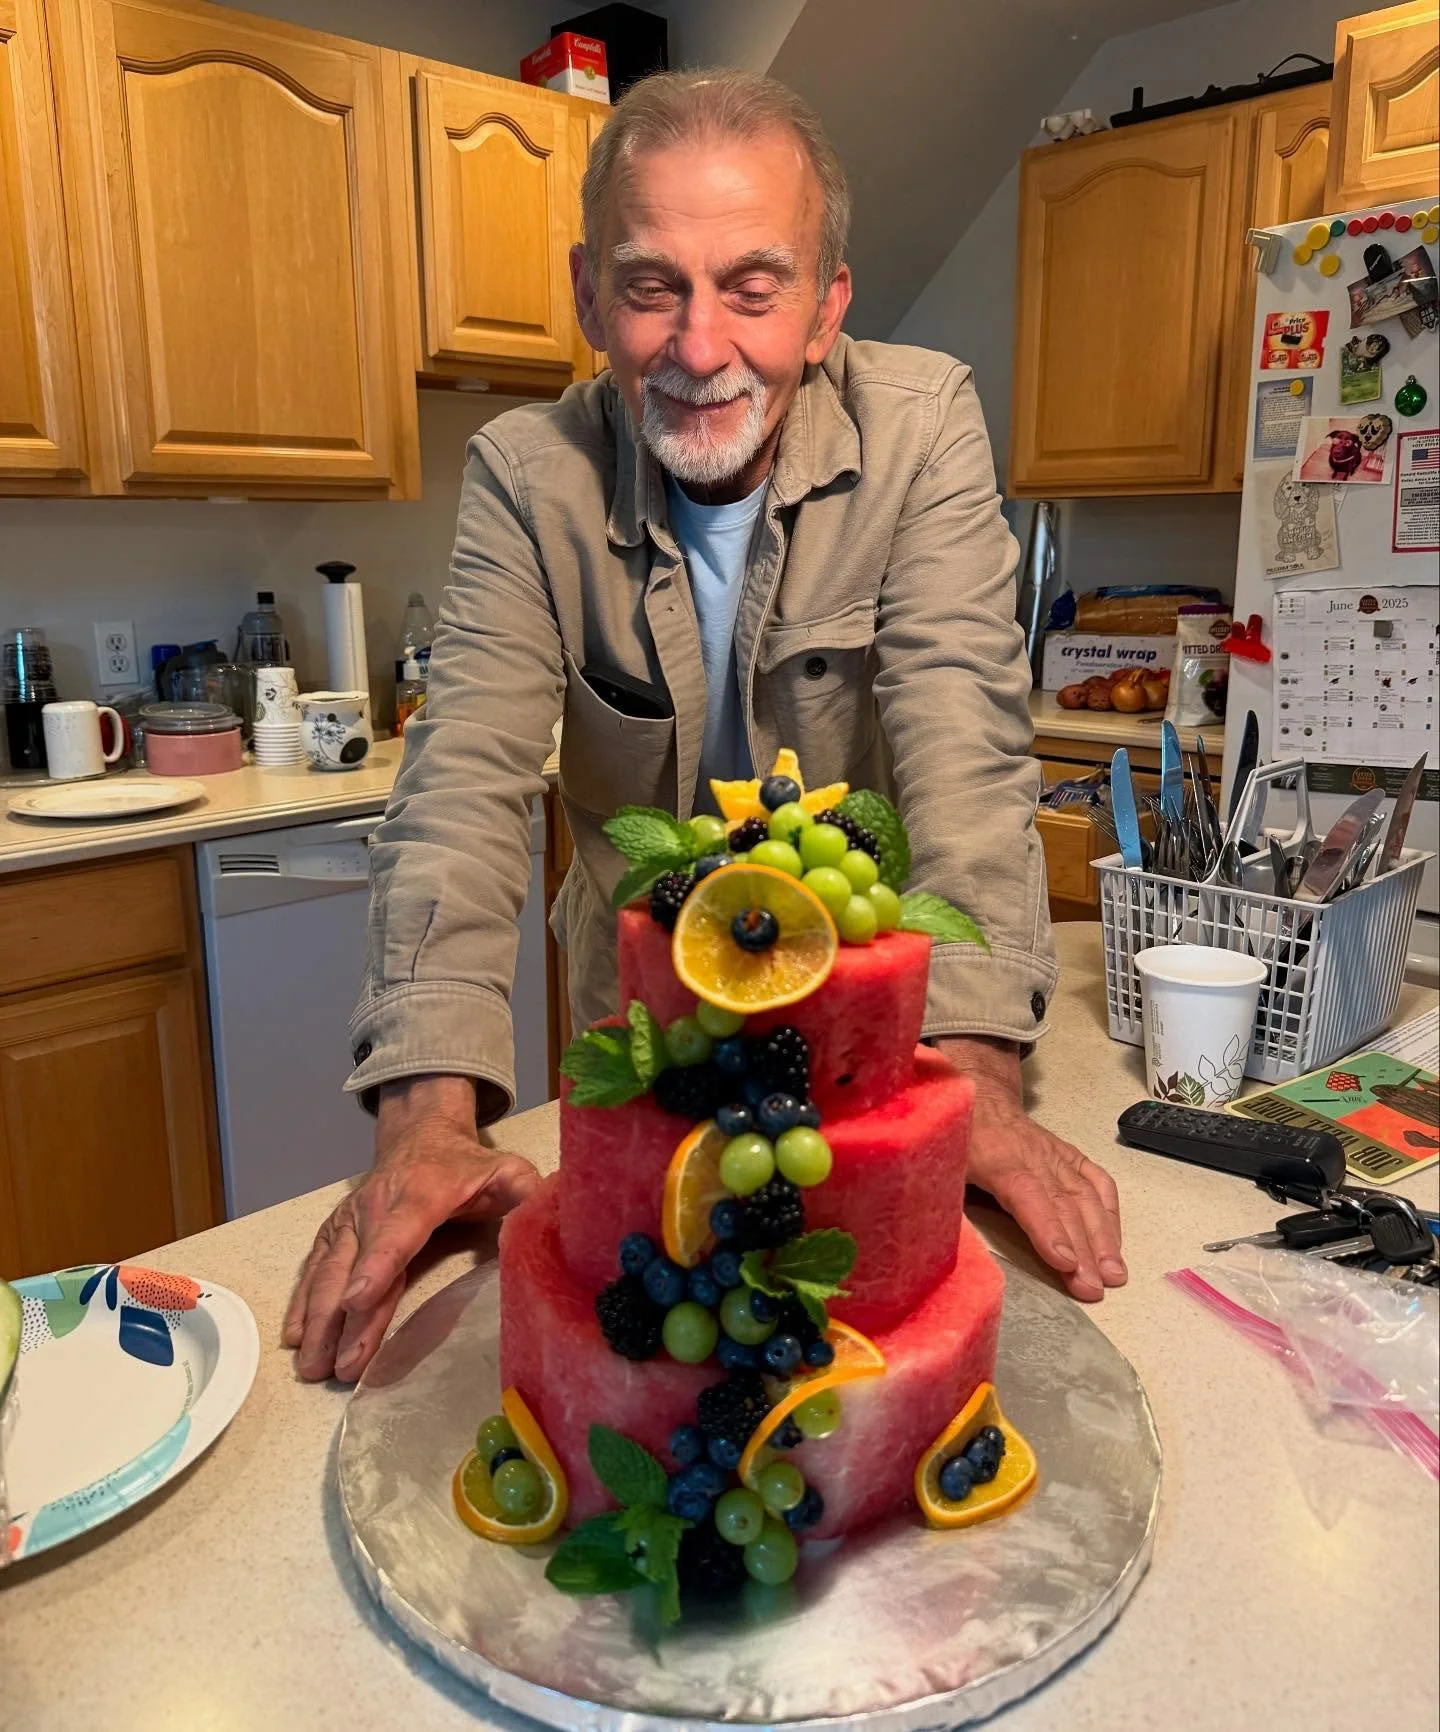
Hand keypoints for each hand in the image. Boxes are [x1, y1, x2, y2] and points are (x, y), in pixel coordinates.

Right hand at [283, 1075, 539, 1380]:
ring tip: (312, 1365)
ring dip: (318, 1319)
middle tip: (335, 1368)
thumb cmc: (468, 1165)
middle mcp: (377, 1205)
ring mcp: (351, 1218)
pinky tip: (295, 1337)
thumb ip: (528, 1195)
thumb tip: (549, 1221)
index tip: (359, 1301)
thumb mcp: (508, 1171)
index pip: (399, 1232)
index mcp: (422, 1193)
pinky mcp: (335, 1230)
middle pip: (356, 1265)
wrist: (421, 1134)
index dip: (378, 1265)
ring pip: (329, 1270)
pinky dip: (302, 1301)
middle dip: (343, 1318)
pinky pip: (314, 1266)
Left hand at [937, 1035, 1125, 1302]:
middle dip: (1084, 1249)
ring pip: (1086, 1196)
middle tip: (1095, 1288)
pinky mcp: (1070, 1156)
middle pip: (1065, 1204)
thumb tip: (936, 1243)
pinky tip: (1115, 1241)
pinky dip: (1110, 1212)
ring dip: (1103, 1237)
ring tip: (1114, 1275)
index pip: (1029, 1196)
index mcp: (997, 1159)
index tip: (1066, 1263)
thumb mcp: (939, 1165)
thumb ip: (940, 1199)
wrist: (980, 1095)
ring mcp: (1057, 1155)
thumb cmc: (957, 1138)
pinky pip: (1097, 1181)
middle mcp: (1035, 1157)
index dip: (1048, 1229)